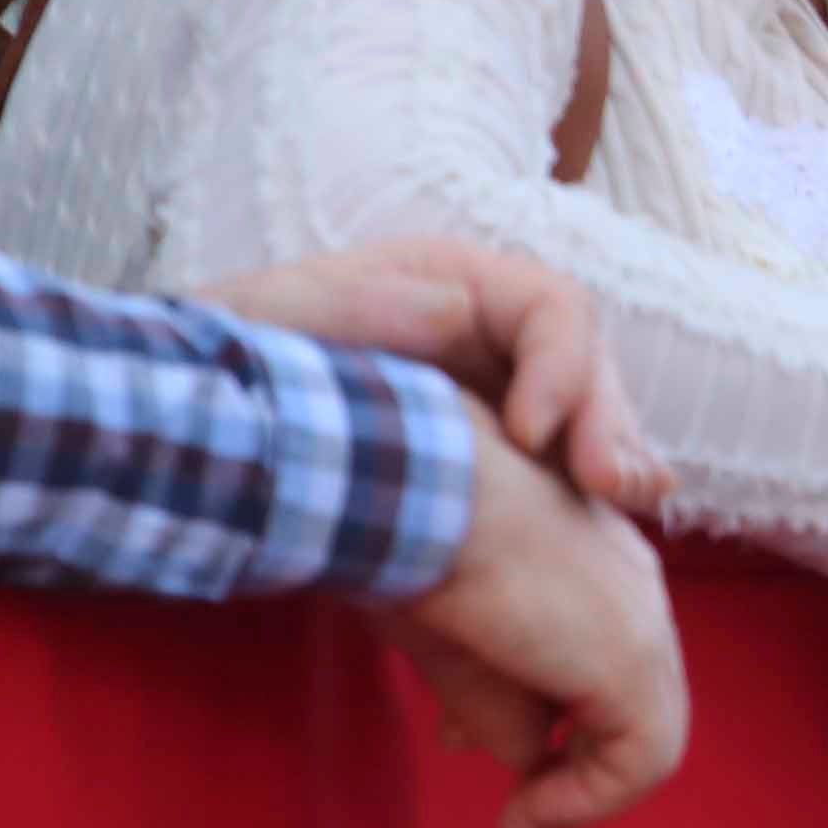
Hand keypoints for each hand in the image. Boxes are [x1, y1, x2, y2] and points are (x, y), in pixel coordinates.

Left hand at [206, 238, 668, 520]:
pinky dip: (588, 512)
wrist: (196, 425)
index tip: (533, 434)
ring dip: (620, 470)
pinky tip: (600, 544)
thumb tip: (453, 310)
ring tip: (631, 517)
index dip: (565, 367)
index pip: (552, 308)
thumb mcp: (268, 317)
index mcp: (452, 282)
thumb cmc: (224, 358)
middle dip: (615, 427)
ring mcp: (501, 398)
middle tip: (617, 491)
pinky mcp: (497, 461)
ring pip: (591, 428)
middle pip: (592, 371)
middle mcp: (492, 337)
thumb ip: (352, 305)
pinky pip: (563, 481)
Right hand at [379, 407, 685, 827]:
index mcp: (592, 569)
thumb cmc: (414, 544)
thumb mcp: (456, 638)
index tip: (459, 739)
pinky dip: (588, 803)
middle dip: (565, 760)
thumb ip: (498, 698)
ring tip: (522, 821)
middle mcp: (633, 592)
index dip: (539, 717)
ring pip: (645, 736)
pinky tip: (525, 817)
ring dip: (583, 793)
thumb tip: (525, 755)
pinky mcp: (633, 662)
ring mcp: (642, 625)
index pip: (591, 663)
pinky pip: (642, 761)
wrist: (417, 493)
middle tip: (511, 804)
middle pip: (625, 702)